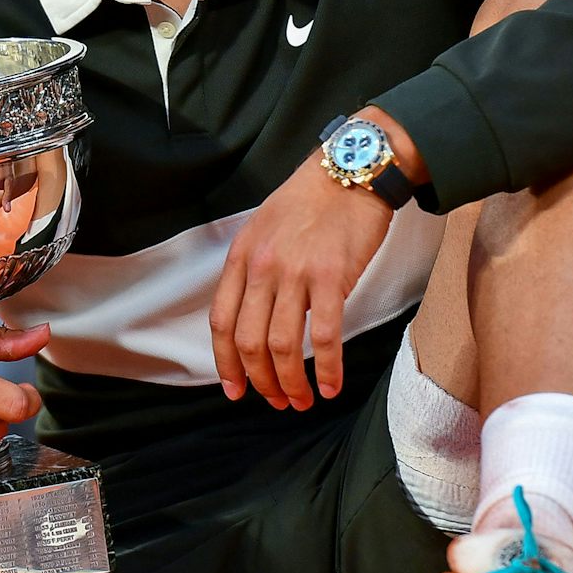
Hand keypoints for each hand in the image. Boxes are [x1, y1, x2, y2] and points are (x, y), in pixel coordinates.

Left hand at [210, 154, 392, 409]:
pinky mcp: (330, 277)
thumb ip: (254, 269)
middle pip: (249, 341)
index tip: (235, 388)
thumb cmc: (311, 201)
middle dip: (260, 381)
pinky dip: (326, 369)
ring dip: (290, 383)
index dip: (226, 362)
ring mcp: (295, 272)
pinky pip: (323, 336)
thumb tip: (252, 315)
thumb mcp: (264, 228)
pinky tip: (331, 386)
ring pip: (282, 345)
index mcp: (242, 256)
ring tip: (301, 401)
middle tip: (276, 401)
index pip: (222, 321)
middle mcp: (262, 267)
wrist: (350, 171)